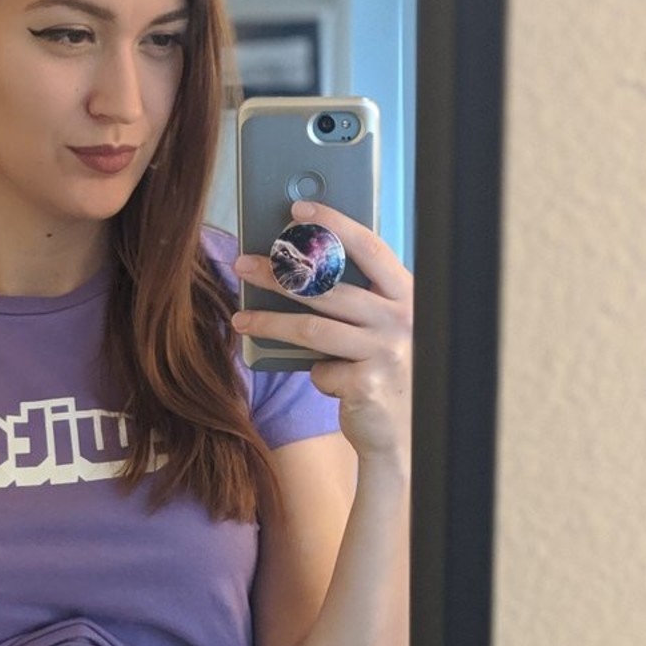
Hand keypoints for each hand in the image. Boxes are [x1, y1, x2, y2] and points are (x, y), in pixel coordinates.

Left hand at [233, 200, 412, 464]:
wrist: (402, 434)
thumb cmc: (382, 372)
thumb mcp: (379, 329)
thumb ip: (355, 301)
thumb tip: (297, 269)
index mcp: (405, 295)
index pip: (369, 248)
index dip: (334, 225)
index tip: (298, 211)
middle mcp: (400, 318)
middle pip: (328, 287)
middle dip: (279, 273)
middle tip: (243, 265)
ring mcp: (386, 351)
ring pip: (313, 328)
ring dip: (269, 322)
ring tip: (240, 319)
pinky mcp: (368, 384)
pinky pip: (321, 370)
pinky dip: (316, 375)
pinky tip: (327, 381)